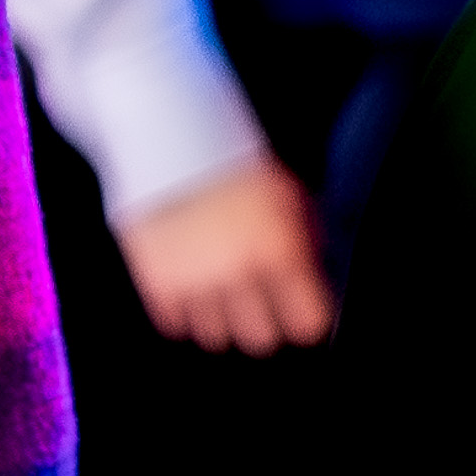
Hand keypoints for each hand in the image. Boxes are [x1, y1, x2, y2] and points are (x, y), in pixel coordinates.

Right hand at [117, 155, 333, 349]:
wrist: (166, 137)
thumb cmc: (231, 160)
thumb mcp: (286, 191)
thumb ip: (307, 237)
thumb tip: (318, 272)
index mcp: (279, 250)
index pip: (308, 321)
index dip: (305, 317)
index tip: (299, 312)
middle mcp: (239, 272)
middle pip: (261, 338)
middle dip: (262, 322)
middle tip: (256, 302)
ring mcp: (195, 280)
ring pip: (216, 337)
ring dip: (219, 318)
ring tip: (216, 291)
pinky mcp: (157, 281)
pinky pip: (175, 324)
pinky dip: (183, 312)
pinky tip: (188, 287)